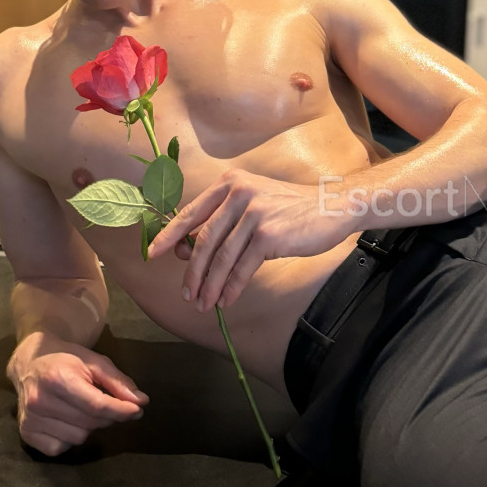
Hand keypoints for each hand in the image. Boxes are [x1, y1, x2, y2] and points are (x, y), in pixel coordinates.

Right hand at [8, 333, 147, 455]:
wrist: (30, 362)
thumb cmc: (67, 360)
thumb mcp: (95, 362)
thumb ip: (119, 382)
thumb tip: (141, 402)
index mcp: (58, 379)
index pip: (96, 405)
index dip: (120, 410)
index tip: (137, 411)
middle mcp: (40, 401)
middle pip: (90, 422)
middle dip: (107, 416)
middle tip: (105, 403)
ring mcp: (30, 419)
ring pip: (78, 437)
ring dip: (88, 427)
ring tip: (81, 408)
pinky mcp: (25, 433)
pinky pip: (60, 448)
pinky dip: (69, 438)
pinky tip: (66, 421)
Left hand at [146, 169, 348, 311]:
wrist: (332, 207)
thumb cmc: (293, 209)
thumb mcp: (256, 202)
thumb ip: (226, 219)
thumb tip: (191, 250)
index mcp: (230, 183)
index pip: (191, 212)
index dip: (170, 235)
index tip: (154, 254)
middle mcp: (239, 193)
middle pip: (204, 240)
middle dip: (193, 271)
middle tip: (187, 293)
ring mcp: (253, 213)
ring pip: (221, 257)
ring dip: (210, 285)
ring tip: (204, 303)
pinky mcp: (268, 235)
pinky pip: (241, 267)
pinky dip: (232, 287)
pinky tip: (227, 299)